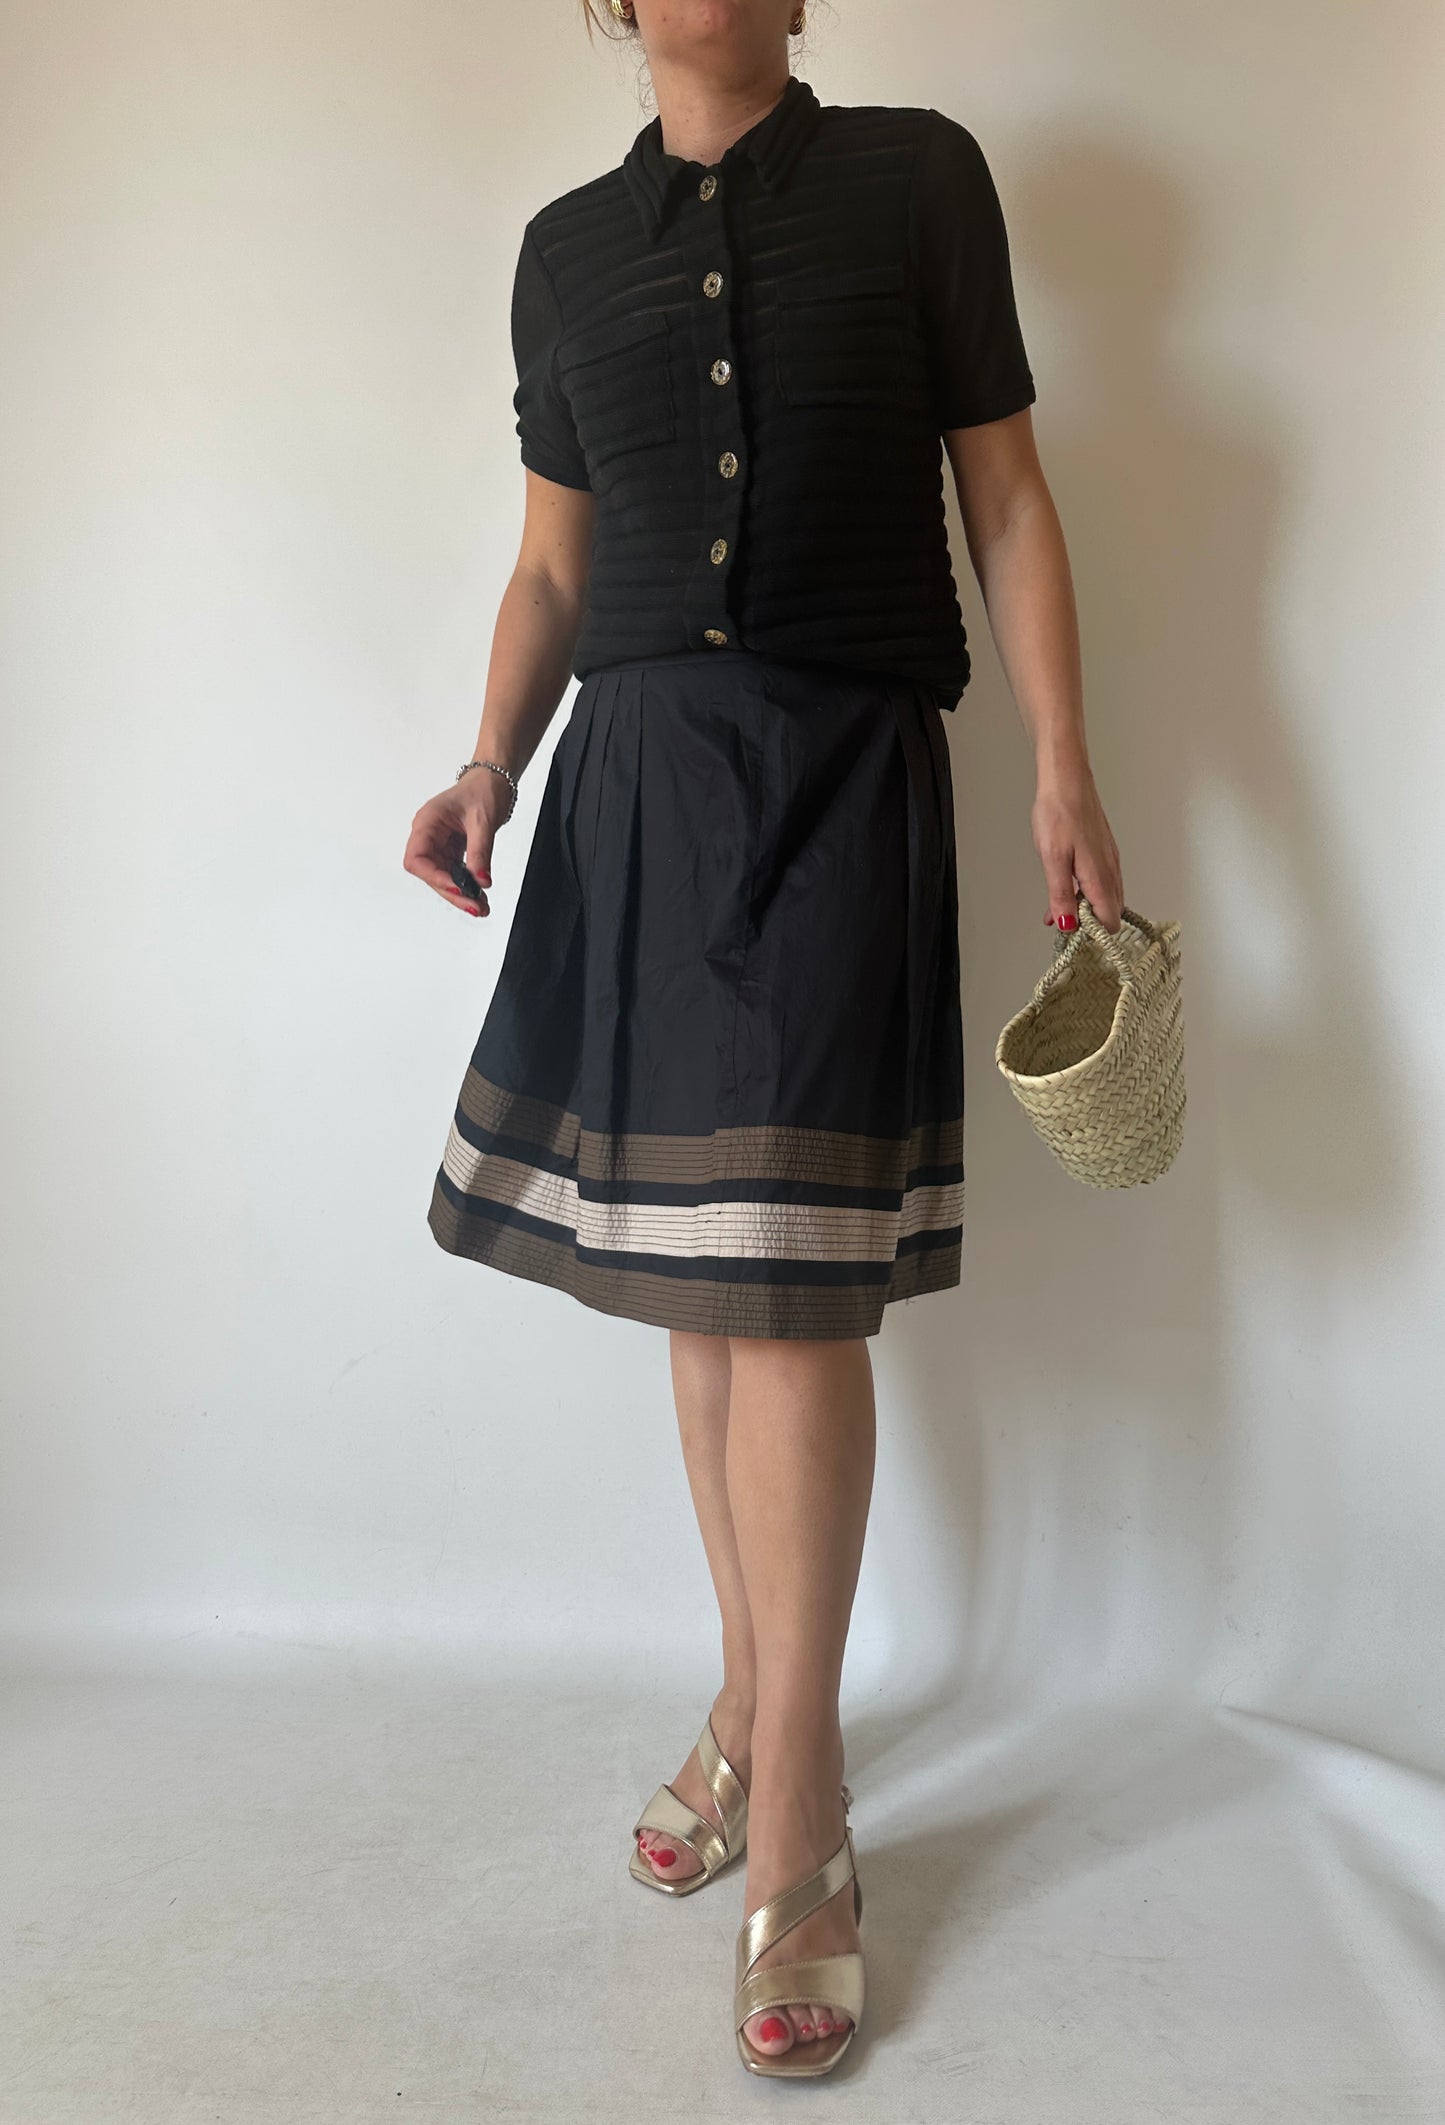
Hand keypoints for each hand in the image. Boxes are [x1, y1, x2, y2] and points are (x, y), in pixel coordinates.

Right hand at [402, 772, 512, 917]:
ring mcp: (439, 845)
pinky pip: (455, 873)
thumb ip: (480, 852)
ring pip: (443, 878)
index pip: (417, 859)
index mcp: (427, 823)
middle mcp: (429, 836)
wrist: (493, 782)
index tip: (457, 887)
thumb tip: (481, 880)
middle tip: (474, 907)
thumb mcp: (482, 821)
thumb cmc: (482, 790)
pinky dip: (467, 886)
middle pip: (430, 874)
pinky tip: (479, 897)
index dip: (434, 877)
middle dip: (452, 892)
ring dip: (460, 894)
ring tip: (480, 907)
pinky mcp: (451, 851)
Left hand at [1032, 760, 1123, 933]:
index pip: (1109, 922)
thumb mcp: (1053, 859)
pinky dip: (1085, 891)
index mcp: (1100, 877)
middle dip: (1087, 923)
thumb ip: (1061, 895)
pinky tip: (1065, 887)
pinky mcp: (1103, 851)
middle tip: (1059, 921)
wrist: (1067, 780)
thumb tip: (1067, 924)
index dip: (1092, 934)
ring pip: (1104, 897)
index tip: (1070, 934)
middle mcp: (1110, 871)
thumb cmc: (1058, 814)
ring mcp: (1109, 860)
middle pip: (1110, 912)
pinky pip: (1100, 881)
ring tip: (1055, 908)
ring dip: (1083, 907)